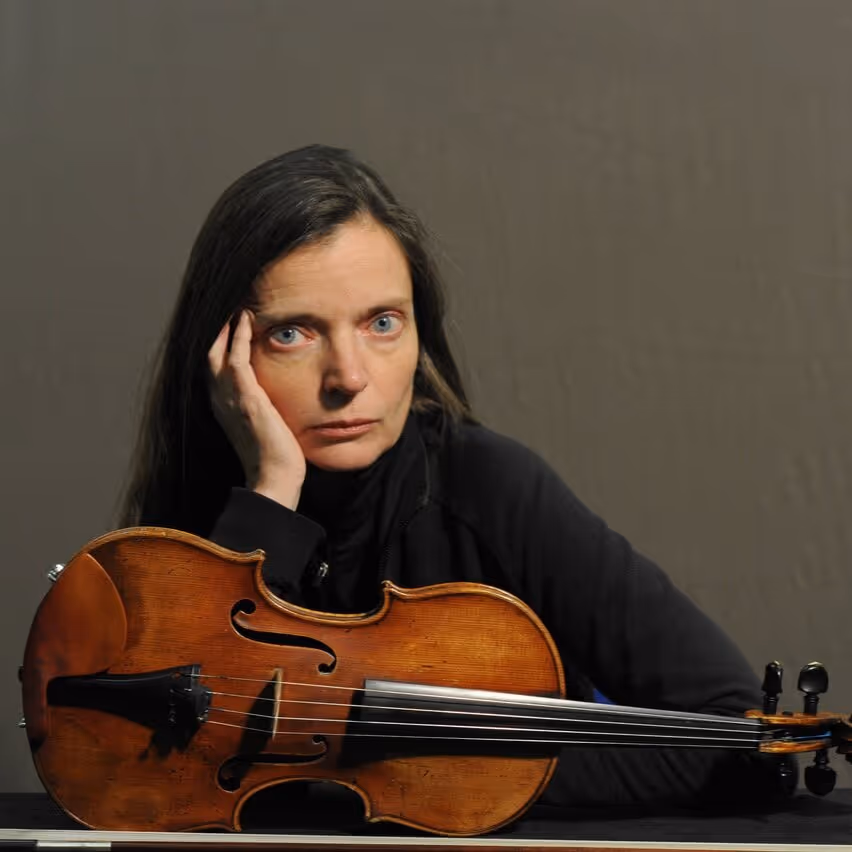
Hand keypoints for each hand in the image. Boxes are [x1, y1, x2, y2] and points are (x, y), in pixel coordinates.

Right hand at [208, 310, 305, 509]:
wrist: (274, 478)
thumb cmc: (273, 458)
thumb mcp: (262, 426)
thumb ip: (259, 408)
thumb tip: (271, 399)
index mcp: (222, 408)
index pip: (213, 369)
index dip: (217, 346)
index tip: (227, 325)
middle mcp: (219, 401)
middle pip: (208, 355)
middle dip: (216, 331)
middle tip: (228, 308)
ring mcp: (230, 399)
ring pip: (217, 352)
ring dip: (226, 327)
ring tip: (236, 306)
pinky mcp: (247, 398)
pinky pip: (236, 359)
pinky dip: (238, 336)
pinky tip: (246, 319)